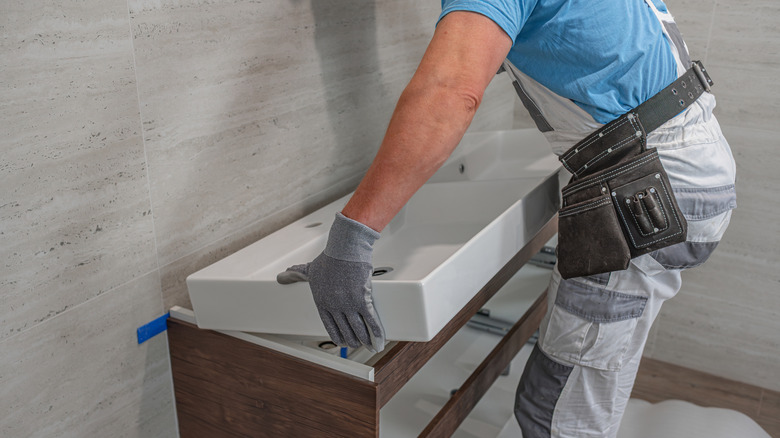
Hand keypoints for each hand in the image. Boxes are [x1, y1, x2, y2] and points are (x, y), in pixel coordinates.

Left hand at [277, 213, 385, 352]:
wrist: (345, 249)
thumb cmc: (329, 258)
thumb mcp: (309, 269)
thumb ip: (295, 275)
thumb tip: (281, 277)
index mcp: (322, 302)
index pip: (329, 326)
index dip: (337, 336)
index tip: (342, 342)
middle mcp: (334, 306)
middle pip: (345, 330)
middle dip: (353, 340)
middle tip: (358, 344)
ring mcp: (348, 304)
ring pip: (358, 328)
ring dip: (365, 339)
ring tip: (370, 345)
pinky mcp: (362, 298)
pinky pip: (370, 319)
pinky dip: (376, 330)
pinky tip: (379, 337)